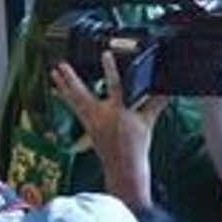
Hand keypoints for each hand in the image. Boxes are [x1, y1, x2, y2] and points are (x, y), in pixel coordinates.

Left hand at [50, 52, 167, 210]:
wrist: (124, 167)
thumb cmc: (136, 146)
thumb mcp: (147, 123)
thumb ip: (155, 104)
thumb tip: (168, 90)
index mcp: (118, 111)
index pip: (115, 85)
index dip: (110, 69)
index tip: (106, 54)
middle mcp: (101, 116)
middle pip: (82, 94)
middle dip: (72, 79)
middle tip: (61, 65)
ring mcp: (91, 122)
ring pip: (74, 100)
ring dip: (63, 86)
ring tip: (53, 73)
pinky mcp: (87, 126)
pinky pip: (73, 108)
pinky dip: (65, 98)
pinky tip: (57, 90)